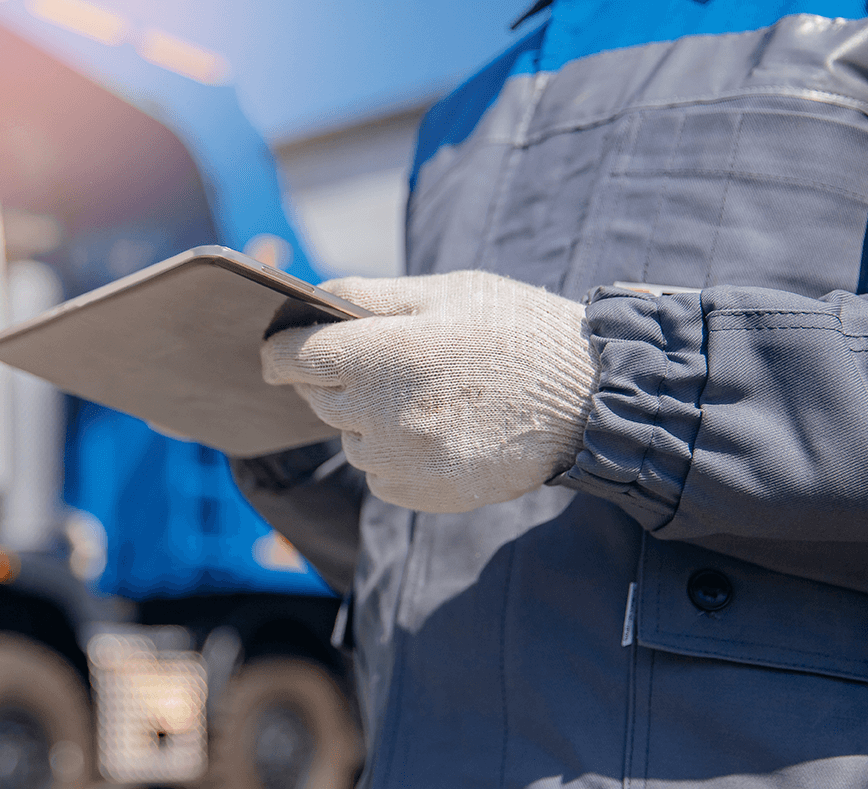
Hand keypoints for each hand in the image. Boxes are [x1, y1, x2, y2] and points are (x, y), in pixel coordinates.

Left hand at [261, 270, 598, 513]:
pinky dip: (392, 455)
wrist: (587, 402)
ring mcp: (397, 459)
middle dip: (333, 378)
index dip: (281, 349)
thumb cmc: (515, 333)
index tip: (281, 349)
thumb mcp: (446, 293)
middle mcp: (378, 412)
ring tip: (427, 397)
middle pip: (316, 396)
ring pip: (348, 437)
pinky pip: (377, 474)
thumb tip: (311, 299)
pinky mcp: (417, 493)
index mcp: (380, 353)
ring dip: (367, 419)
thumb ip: (370, 296)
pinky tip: (438, 432)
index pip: (291, 357)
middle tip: (383, 363)